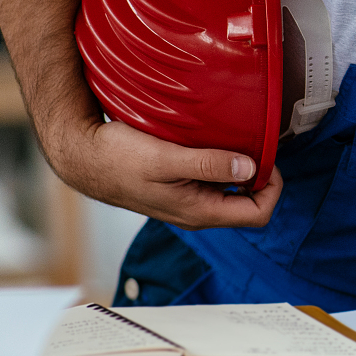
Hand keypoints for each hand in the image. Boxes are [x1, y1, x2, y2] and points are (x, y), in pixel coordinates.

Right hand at [53, 118, 282, 229]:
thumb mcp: (166, 159)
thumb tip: (250, 169)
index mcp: (199, 212)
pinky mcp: (178, 189)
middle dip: (261, 177)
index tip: (266, 159)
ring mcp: (187, 202)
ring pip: (231, 192)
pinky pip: (212, 182)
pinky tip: (213, 143)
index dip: (272, 187)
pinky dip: (221, 165)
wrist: (82, 158)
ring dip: (241, 169)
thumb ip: (208, 165)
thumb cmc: (117, 159)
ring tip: (236, 141)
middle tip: (255, 146)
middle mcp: (197, 213)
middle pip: (248, 205)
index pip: (258, 214)